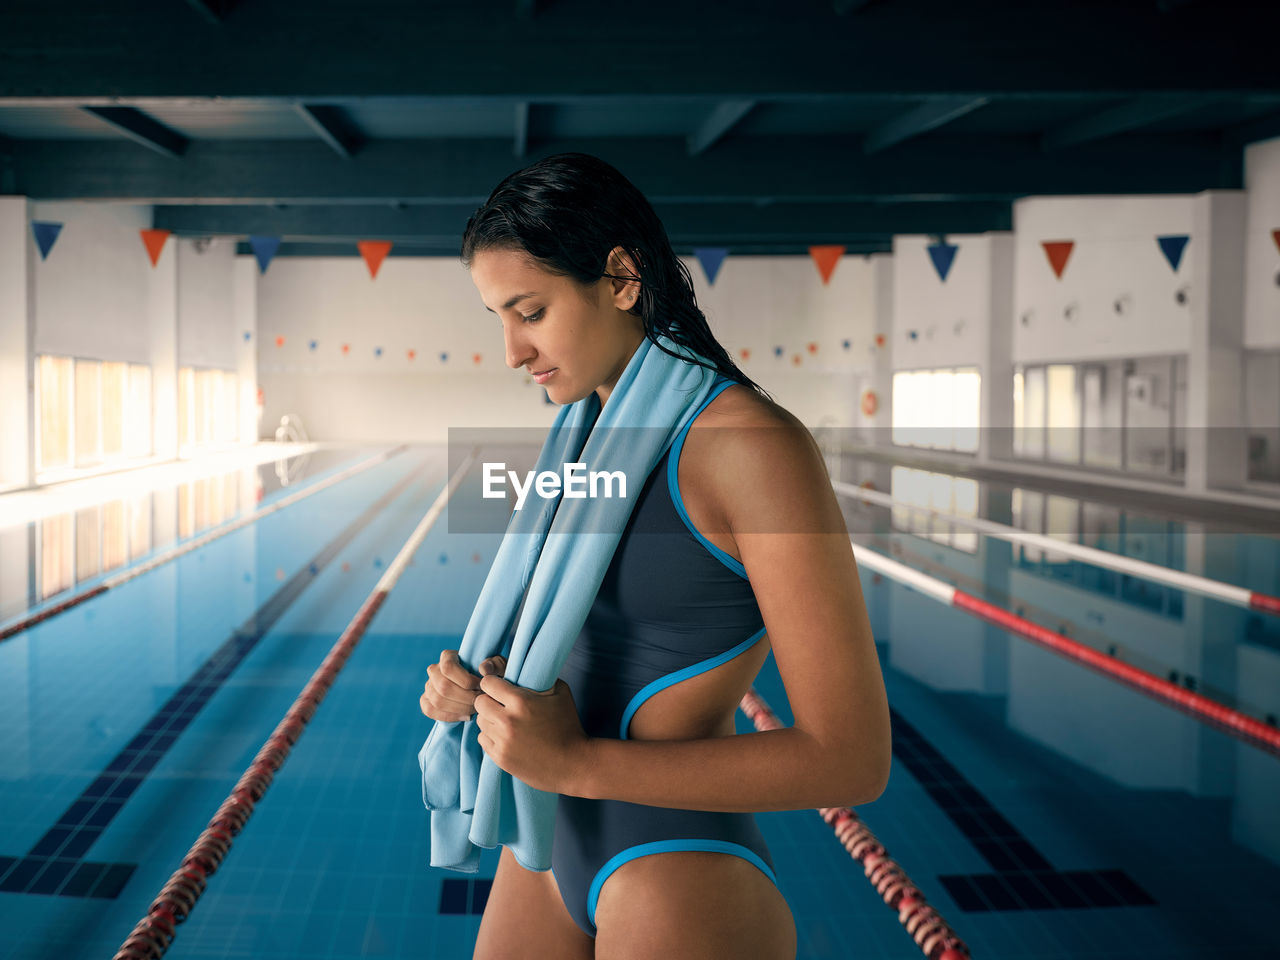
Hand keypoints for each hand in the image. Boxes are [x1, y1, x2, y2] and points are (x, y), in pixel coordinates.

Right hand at [419, 649, 506, 721]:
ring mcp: (429, 686)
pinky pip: (430, 710)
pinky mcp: (427, 700)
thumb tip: (483, 669)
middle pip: (443, 686)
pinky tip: (465, 716)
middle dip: (464, 698)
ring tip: (475, 709)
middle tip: (480, 702)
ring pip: (437, 700)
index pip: (448, 667)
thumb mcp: (500, 666)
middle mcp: (435, 669)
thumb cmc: (493, 674)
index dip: (465, 680)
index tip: (481, 686)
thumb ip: (496, 664)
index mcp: (448, 656)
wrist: (487, 688)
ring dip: (459, 708)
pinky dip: (448, 716)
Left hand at [474, 674, 591, 794]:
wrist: (573, 763)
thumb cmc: (568, 725)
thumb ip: (538, 675)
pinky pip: (483, 740)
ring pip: (480, 721)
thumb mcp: (560, 692)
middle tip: (501, 704)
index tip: (501, 687)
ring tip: (506, 721)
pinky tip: (507, 737)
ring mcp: (503, 741)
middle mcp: (508, 721)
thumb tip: (516, 665)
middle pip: (479, 702)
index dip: (494, 683)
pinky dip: (491, 736)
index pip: (487, 683)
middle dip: (489, 700)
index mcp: (521, 701)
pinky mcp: (500, 758)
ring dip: (490, 719)